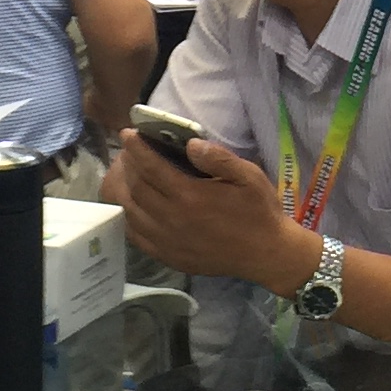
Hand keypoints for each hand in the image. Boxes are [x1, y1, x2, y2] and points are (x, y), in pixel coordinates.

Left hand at [118, 128, 303, 291]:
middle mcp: (172, 219)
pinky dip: (129, 218)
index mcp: (190, 196)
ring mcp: (168, 241)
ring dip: (124, 191)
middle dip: (128, 166)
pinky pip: (137, 236)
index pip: (151, 168)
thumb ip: (219, 158)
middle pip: (137, 188)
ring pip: (131, 213)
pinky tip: (133, 207)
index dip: (136, 149)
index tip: (127, 134)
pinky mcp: (168, 256)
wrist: (266, 254)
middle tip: (128, 153)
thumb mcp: (249, 176)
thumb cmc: (259, 211)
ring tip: (127, 176)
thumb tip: (190, 144)